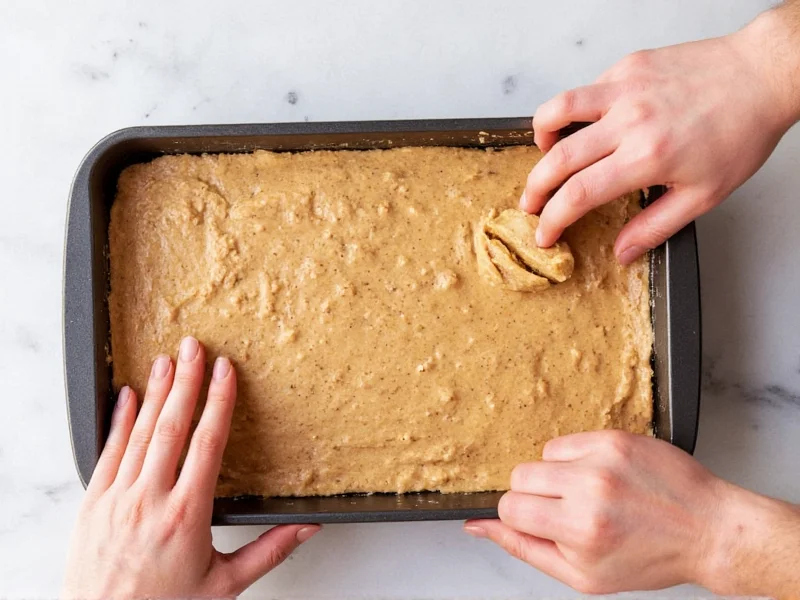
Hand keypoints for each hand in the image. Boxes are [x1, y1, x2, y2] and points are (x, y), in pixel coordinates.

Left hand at [62, 336, 319, 599]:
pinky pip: (108, 453)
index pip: (207, 443)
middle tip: (193, 347)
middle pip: (171, 427)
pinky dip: (119, 421)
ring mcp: (117, 500)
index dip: (218, 402)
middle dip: (186, 382)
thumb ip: (269, 551)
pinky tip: (128, 397)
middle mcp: (149, 500)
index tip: (225, 371)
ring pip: (139, 433)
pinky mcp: (92, 505)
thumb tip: (308, 527)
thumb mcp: (226, 585)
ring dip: (156, 393)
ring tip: (166, 361)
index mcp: (186, 515)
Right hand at [464, 431, 723, 593]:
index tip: (545, 524)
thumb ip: (523, 548)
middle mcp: (590, 488)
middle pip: (520, 477)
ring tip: (592, 494)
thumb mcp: (583, 575)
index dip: (521, 518)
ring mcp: (604, 458)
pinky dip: (577, 458)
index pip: (510, 507)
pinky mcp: (616, 436)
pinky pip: (568, 441)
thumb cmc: (651, 558)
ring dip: (557, 475)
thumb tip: (477, 527)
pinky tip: (604, 477)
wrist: (708, 529)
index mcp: (580, 529)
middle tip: (570, 512)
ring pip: (542, 456)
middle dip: (537, 497)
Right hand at [522, 9, 799, 263]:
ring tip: (545, 153)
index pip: (579, 195)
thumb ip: (655, 227)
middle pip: (558, 159)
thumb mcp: (704, 195)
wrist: (763, 75)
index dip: (553, 219)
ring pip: (558, 110)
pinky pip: (587, 89)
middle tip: (531, 203)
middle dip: (535, 188)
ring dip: (541, 137)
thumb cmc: (740, 132)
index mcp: (647, 157)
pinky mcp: (629, 66)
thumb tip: (622, 252)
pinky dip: (576, 111)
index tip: (544, 233)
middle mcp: (630, 120)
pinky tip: (588, 125)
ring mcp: (626, 88)